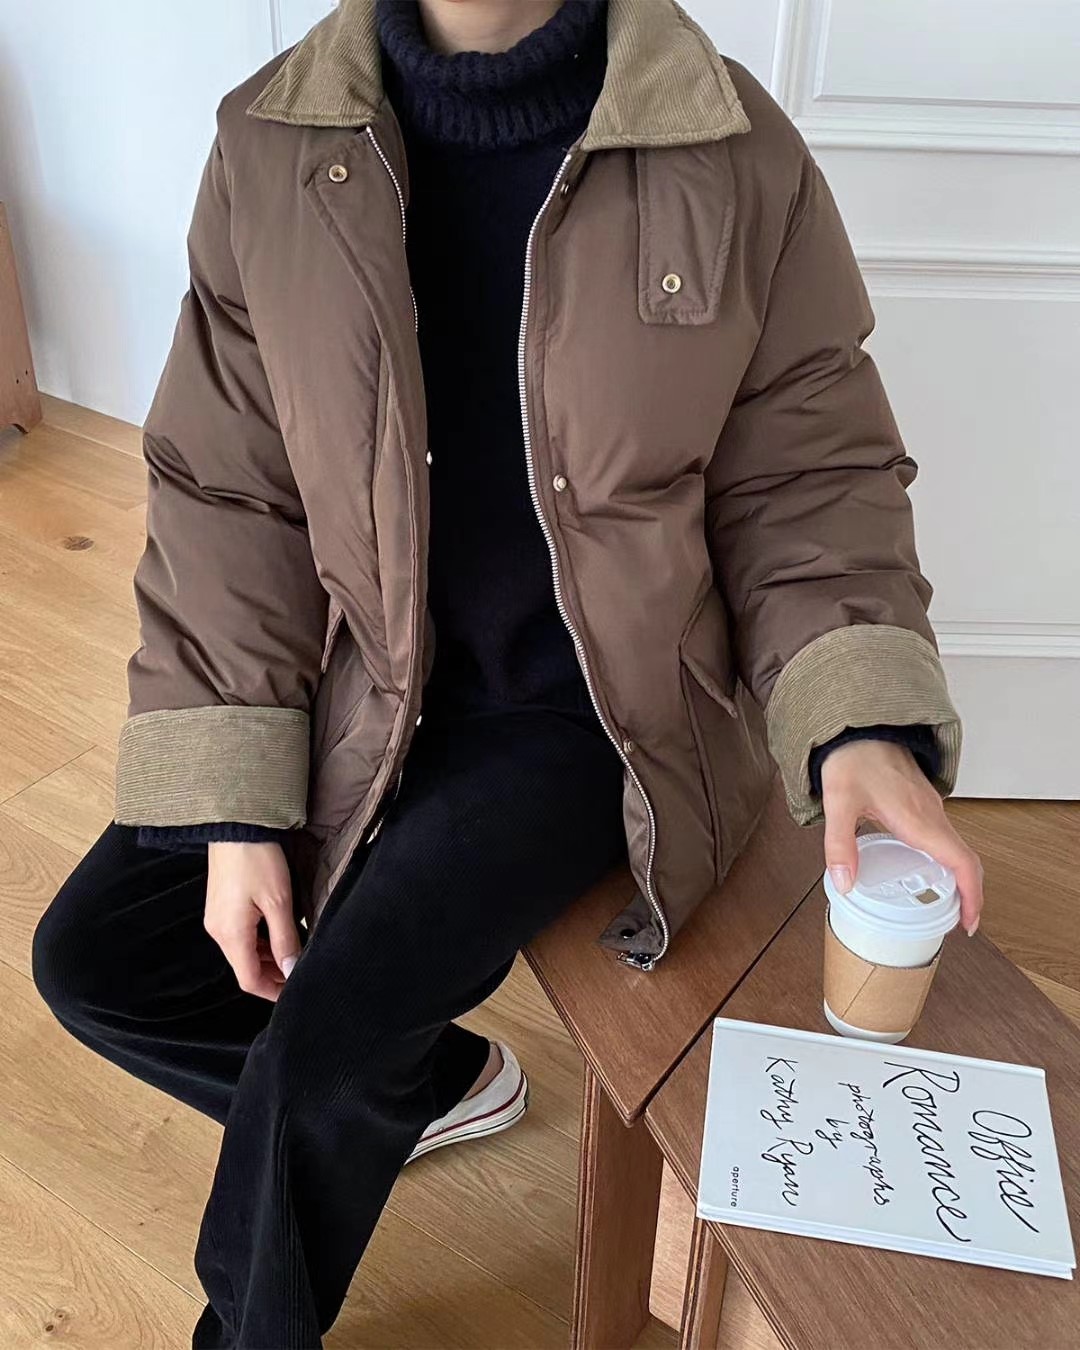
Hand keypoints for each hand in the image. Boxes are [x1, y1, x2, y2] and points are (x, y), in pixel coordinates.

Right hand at [204, 841, 300, 999]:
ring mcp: (217, 918)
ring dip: (268, 957)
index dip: (272, 991)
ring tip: (294, 953)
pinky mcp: (221, 906)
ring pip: (244, 951)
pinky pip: (240, 934)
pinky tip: (279, 934)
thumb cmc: (257, 859)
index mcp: (230, 934)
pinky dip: (260, 941)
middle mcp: (218, 930)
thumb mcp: (279, 902)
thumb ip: (285, 939)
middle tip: (299, 973)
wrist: (235, 826)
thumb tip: (290, 970)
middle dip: (272, 975)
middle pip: (245, 967)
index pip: (249, 979)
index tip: (292, 995)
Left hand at [821, 740, 983, 935]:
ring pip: (957, 848)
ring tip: (947, 904)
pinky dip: (946, 860)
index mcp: (919, 818)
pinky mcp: (922, 802)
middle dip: (969, 894)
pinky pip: (944, 836)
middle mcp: (932, 814)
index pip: (962, 862)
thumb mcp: (839, 803)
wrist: (858, 726)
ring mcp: (930, 807)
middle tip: (960, 921)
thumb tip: (844, 883)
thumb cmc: (852, 758)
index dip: (972, 896)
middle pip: (966, 860)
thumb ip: (840, 845)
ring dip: (959, 878)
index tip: (969, 922)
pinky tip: (926, 870)